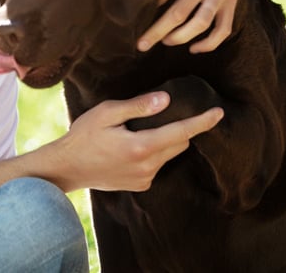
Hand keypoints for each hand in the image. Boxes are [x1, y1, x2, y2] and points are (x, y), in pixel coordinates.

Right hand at [50, 91, 223, 192]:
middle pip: (179, 144)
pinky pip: (157, 165)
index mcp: (141, 146)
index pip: (181, 132)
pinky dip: (152, 153)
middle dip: (177, 128)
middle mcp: (148, 166)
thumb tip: (165, 99)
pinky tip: (128, 149)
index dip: (202, 122)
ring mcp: (145, 179)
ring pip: (168, 154)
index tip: (219, 112)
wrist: (66, 168)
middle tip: (156, 115)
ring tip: (135, 133)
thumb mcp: (106, 113)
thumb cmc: (83, 136)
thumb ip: (137, 106)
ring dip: (163, 141)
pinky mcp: (140, 185)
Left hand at [138, 0, 263, 52]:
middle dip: (157, 32)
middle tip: (140, 45)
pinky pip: (224, 28)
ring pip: (201, 23)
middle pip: (179, 13)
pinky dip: (211, 43)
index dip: (145, 6)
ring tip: (164, 42)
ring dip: (181, 37)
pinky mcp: (232, 0)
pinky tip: (194, 49)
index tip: (128, 17)